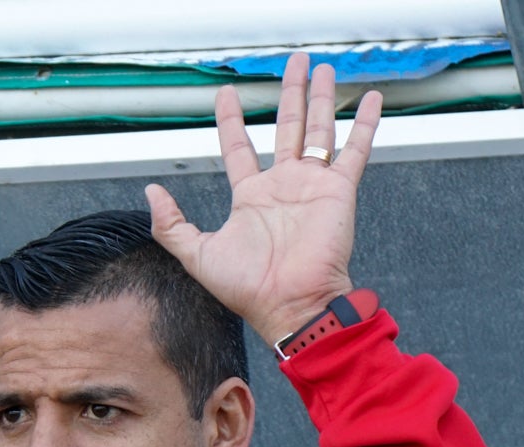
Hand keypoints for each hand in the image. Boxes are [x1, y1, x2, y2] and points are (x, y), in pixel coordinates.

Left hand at [145, 53, 381, 346]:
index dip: (231, 119)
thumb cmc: (249, 290)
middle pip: (286, 127)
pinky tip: (371, 100)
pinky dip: (365, 124)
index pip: (240, 147)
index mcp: (251, 197)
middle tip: (292, 64)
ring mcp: (312, 186)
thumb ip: (171, 225)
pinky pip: (355, 150)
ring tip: (320, 69)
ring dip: (320, 98)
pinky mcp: (339, 191)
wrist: (292, 306)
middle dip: (288, 93)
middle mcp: (283, 186)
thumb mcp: (197, 255)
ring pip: (317, 129)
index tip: (227, 94)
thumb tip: (151, 193)